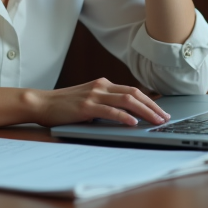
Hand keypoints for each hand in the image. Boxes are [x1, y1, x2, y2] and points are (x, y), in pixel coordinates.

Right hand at [26, 78, 170, 126]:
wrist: (41, 103)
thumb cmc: (64, 106)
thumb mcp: (89, 101)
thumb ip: (105, 104)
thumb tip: (127, 116)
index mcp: (103, 84)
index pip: (133, 90)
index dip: (150, 101)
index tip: (162, 111)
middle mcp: (101, 86)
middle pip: (135, 93)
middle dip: (153, 106)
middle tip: (165, 118)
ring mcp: (94, 95)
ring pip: (127, 100)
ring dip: (145, 111)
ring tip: (156, 121)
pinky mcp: (86, 106)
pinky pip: (110, 110)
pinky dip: (124, 116)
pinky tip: (133, 123)